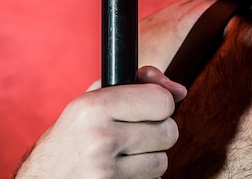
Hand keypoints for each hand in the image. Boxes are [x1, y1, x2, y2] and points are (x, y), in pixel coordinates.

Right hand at [15, 66, 186, 178]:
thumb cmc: (72, 137)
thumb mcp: (93, 99)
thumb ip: (138, 82)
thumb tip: (180, 90)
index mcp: (94, 108)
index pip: (162, 101)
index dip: (161, 104)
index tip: (149, 109)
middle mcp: (99, 139)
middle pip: (169, 132)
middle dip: (157, 133)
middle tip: (134, 134)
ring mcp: (105, 174)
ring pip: (162, 162)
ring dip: (149, 159)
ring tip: (123, 156)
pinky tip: (119, 174)